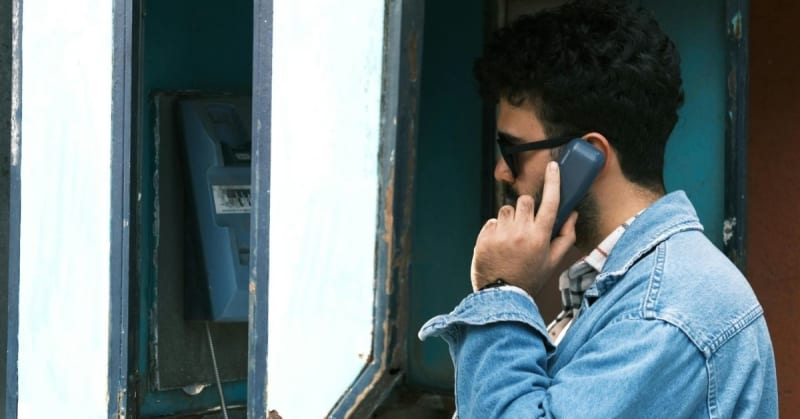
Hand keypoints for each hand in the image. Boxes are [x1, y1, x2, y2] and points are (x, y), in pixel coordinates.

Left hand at [471, 161, 578, 295]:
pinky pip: (491, 221)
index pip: (550, 202)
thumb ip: (566, 236)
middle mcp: (520, 232)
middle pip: (525, 200)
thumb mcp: (553, 261)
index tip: (553, 166)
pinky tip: (499, 245)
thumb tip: (572, 214)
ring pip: (506, 209)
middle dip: (527, 208)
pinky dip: (496, 230)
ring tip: (511, 239)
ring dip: (510, 219)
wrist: (502, 296)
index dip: (553, 181)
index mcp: (540, 237)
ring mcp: (500, 234)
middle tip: (526, 224)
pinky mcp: (484, 238)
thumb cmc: (530, 278)